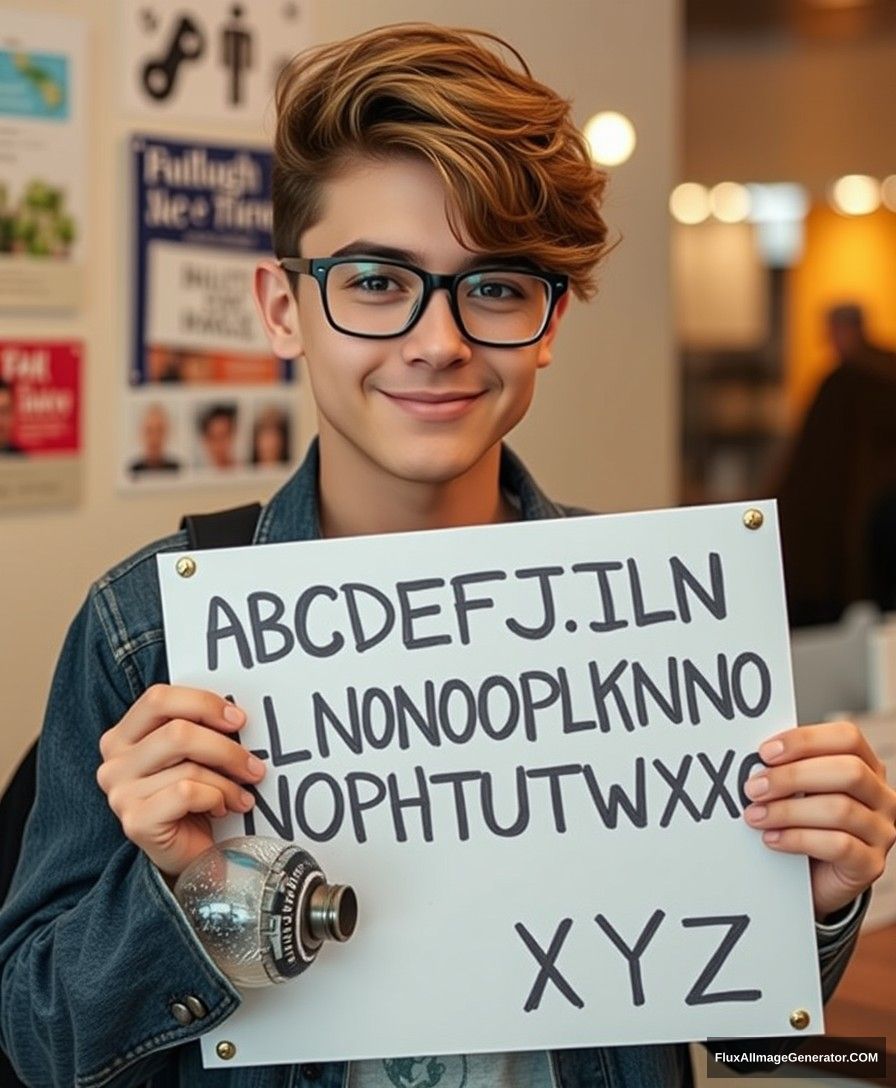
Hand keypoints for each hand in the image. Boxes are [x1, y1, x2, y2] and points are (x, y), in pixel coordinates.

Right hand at [97, 684, 264, 876]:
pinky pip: (187, 794)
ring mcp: (120, 794)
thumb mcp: (192, 755)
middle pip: (178, 732)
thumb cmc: (193, 798)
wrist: (187, 853)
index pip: (158, 698)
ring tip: (241, 795)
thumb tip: (235, 715)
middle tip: (252, 765)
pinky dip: (216, 798)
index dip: (203, 703)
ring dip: (227, 781)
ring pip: (188, 767)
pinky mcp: (136, 822)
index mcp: (123, 736)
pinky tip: (221, 809)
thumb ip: (198, 728)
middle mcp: (114, 763)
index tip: (238, 720)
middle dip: (226, 748)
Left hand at [742, 721, 895, 920]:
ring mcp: (881, 831)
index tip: (765, 752)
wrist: (815, 877)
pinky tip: (772, 839)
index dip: (805, 740)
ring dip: (787, 811)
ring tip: (755, 816)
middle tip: (753, 788)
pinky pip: (838, 846)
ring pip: (840, 810)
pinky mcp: (871, 864)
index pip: (847, 737)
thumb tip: (754, 760)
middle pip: (848, 772)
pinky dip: (797, 839)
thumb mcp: (800, 790)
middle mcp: (881, 796)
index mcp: (866, 766)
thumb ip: (788, 769)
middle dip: (793, 776)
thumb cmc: (805, 823)